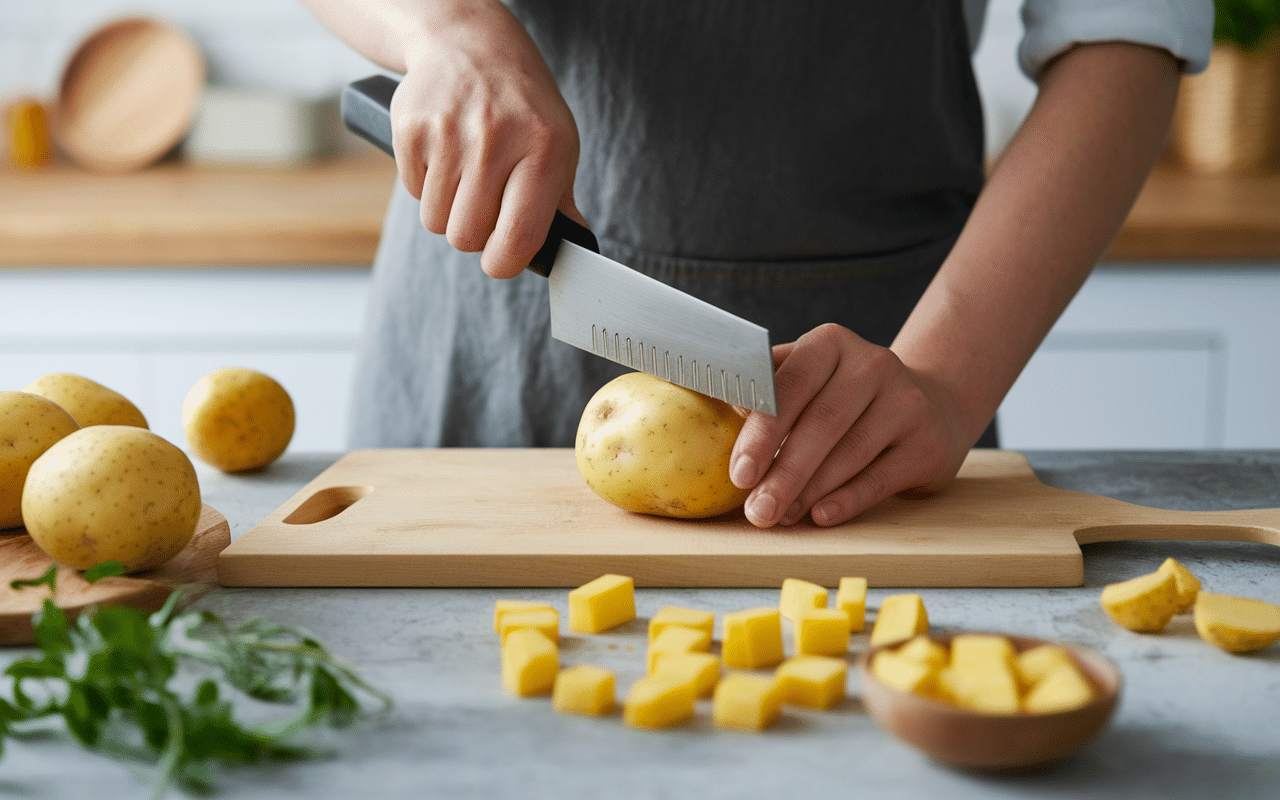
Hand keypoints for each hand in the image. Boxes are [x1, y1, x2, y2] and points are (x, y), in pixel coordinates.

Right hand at [389, 1, 582, 277]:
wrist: (472, 45)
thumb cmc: (523, 107)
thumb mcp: (559, 146)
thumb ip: (561, 202)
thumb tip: (571, 247)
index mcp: (542, 151)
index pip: (518, 237)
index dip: (504, 263)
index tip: (501, 260)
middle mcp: (495, 140)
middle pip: (466, 236)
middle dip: (473, 233)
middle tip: (484, 206)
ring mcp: (449, 132)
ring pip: (435, 221)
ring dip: (448, 210)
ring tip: (466, 177)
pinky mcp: (411, 128)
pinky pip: (411, 192)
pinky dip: (425, 184)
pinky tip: (444, 155)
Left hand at [728, 323, 973, 527]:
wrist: (929, 406)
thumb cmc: (842, 397)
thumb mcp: (805, 379)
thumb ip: (760, 388)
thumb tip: (697, 399)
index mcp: (831, 344)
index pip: (791, 385)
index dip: (762, 431)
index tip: (737, 473)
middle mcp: (874, 365)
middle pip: (822, 423)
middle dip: (783, 472)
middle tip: (755, 509)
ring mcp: (906, 403)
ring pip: (850, 453)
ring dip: (809, 491)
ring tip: (779, 516)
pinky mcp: (927, 443)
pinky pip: (881, 477)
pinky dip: (847, 500)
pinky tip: (820, 516)